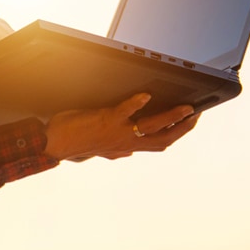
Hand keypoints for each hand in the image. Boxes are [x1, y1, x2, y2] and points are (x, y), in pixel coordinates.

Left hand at [44, 93, 199, 160]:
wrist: (54, 143)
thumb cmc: (75, 143)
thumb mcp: (101, 150)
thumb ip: (116, 152)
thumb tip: (128, 154)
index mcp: (127, 145)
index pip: (160, 142)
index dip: (178, 133)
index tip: (191, 121)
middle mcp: (126, 141)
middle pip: (163, 138)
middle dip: (182, 127)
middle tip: (195, 114)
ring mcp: (118, 131)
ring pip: (152, 127)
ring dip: (171, 117)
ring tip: (184, 107)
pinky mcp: (107, 120)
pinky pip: (126, 112)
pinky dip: (136, 103)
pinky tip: (145, 96)